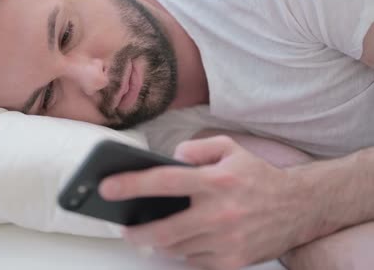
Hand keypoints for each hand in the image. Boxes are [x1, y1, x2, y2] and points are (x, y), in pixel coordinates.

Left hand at [99, 136, 309, 269]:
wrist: (299, 208)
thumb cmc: (258, 176)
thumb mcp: (230, 148)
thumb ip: (196, 147)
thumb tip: (171, 158)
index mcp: (216, 180)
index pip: (165, 181)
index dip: (132, 184)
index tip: (106, 186)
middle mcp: (220, 213)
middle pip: (164, 229)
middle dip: (136, 231)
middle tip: (123, 226)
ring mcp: (226, 241)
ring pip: (176, 248)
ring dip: (160, 241)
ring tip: (152, 231)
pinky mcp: (231, 262)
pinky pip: (193, 261)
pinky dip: (184, 252)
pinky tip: (185, 240)